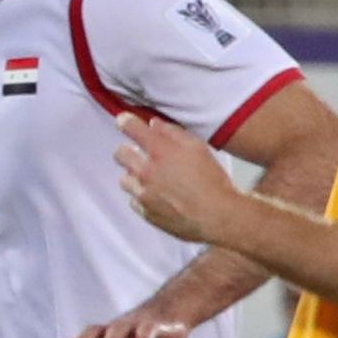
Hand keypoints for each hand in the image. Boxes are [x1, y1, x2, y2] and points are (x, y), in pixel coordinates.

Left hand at [110, 113, 240, 245]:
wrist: (217, 216)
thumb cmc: (212, 181)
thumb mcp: (198, 149)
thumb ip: (174, 133)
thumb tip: (154, 125)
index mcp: (160, 151)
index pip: (132, 128)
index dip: (126, 122)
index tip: (124, 121)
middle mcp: (146, 171)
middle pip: (120, 154)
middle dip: (128, 152)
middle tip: (139, 155)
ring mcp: (143, 193)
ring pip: (125, 179)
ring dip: (135, 177)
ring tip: (154, 180)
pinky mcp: (144, 211)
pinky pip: (135, 200)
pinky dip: (143, 197)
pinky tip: (160, 198)